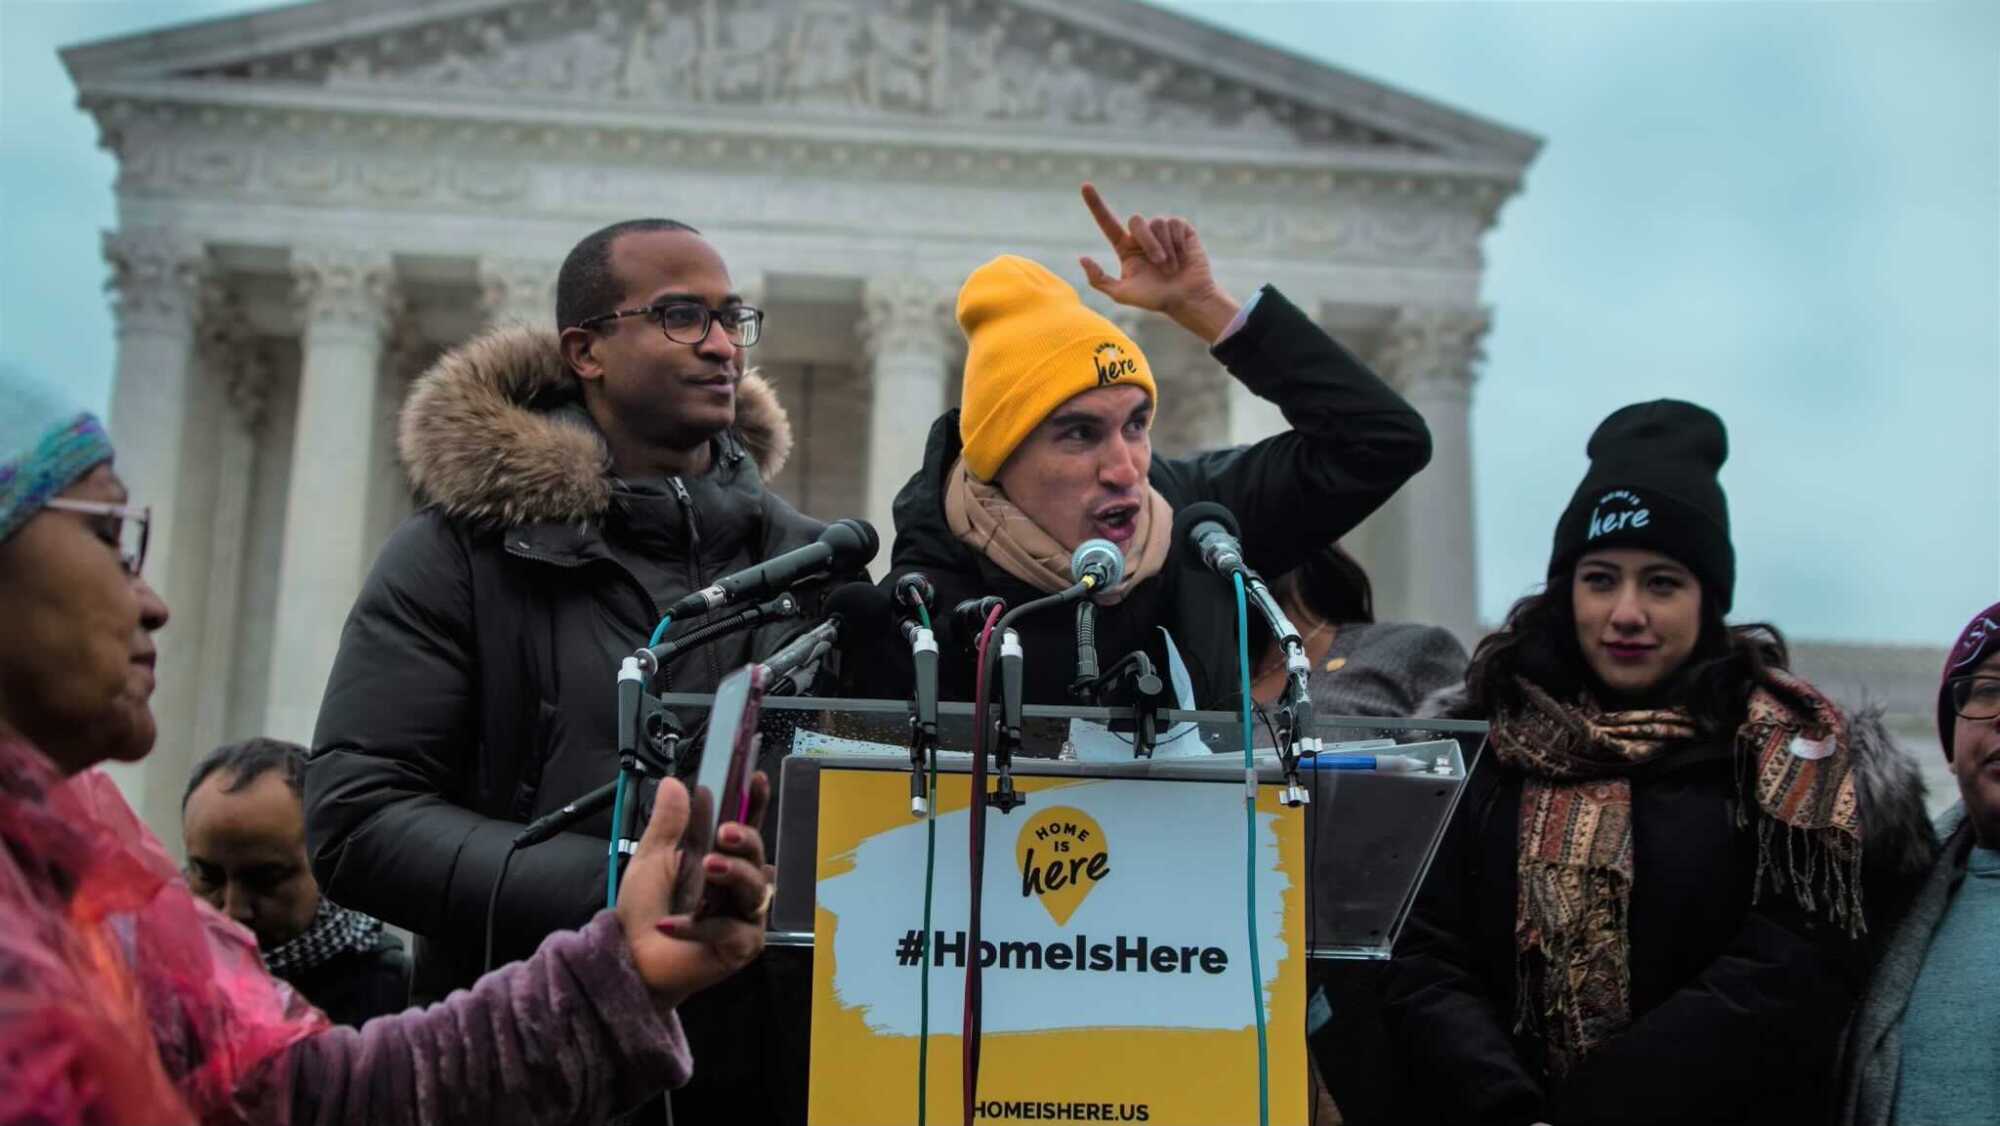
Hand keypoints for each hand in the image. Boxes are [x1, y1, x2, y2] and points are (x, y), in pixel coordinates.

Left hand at [614, 771, 772, 1010]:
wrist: (629, 958)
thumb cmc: (645, 910)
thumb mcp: (652, 861)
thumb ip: (668, 824)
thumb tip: (675, 783)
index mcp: (721, 858)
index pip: (746, 827)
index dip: (756, 803)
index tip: (757, 778)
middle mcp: (738, 886)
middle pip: (757, 855)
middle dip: (746, 839)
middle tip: (724, 832)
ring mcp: (744, 916)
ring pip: (755, 888)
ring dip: (734, 873)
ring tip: (709, 865)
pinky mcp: (741, 947)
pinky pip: (730, 930)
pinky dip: (699, 926)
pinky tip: (669, 924)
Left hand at [1078, 182, 1238, 340]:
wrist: (1186, 300)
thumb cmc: (1155, 299)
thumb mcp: (1122, 294)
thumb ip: (1099, 280)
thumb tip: (1082, 258)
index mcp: (1125, 248)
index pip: (1107, 222)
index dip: (1096, 204)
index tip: (1085, 185)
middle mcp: (1142, 236)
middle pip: (1136, 221)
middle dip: (1148, 242)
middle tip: (1159, 263)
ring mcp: (1162, 231)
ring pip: (1157, 222)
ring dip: (1164, 248)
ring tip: (1172, 267)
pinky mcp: (1182, 229)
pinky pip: (1175, 223)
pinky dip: (1178, 243)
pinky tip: (1183, 257)